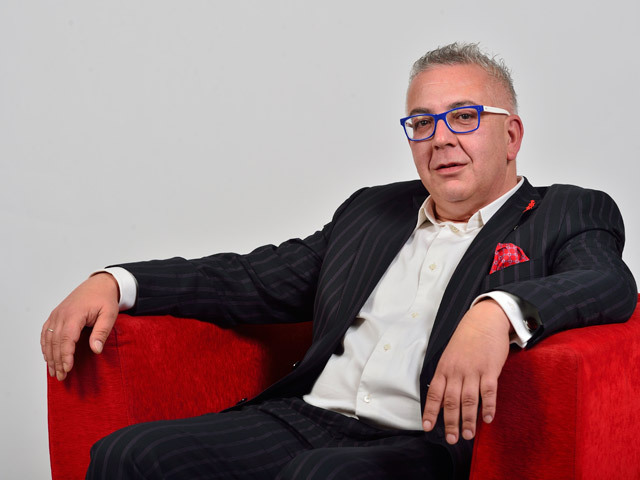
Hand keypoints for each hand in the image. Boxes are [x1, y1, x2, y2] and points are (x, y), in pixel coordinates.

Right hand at [41, 273, 119, 380]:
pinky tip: (48, 357)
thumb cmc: (105, 299)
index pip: (66, 338)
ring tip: (54, 372)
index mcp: (74, 314)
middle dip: (57, 360)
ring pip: (48, 338)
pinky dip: (45, 346)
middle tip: (61, 376)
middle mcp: (61, 314)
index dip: (65, 355)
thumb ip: (102, 332)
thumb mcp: (110, 314)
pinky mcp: (55, 315)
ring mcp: (56, 314)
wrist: (99, 284)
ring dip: (50, 356)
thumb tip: (95, 350)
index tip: (67, 369)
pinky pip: (46, 332)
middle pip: (55, 341)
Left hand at [422, 299, 510, 443]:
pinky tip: (488, 419)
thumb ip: (447, 376)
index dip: (430, 412)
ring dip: (468, 419)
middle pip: (451, 401)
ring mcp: (473, 370)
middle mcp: (456, 371)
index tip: (427, 427)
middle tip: (451, 439)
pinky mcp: (490, 369)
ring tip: (467, 435)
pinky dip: (488, 406)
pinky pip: (488, 391)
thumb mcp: (450, 356)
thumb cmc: (466, 340)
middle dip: (450, 422)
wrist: (484, 321)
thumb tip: (443, 399)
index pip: (434, 394)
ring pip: (468, 399)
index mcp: (444, 368)